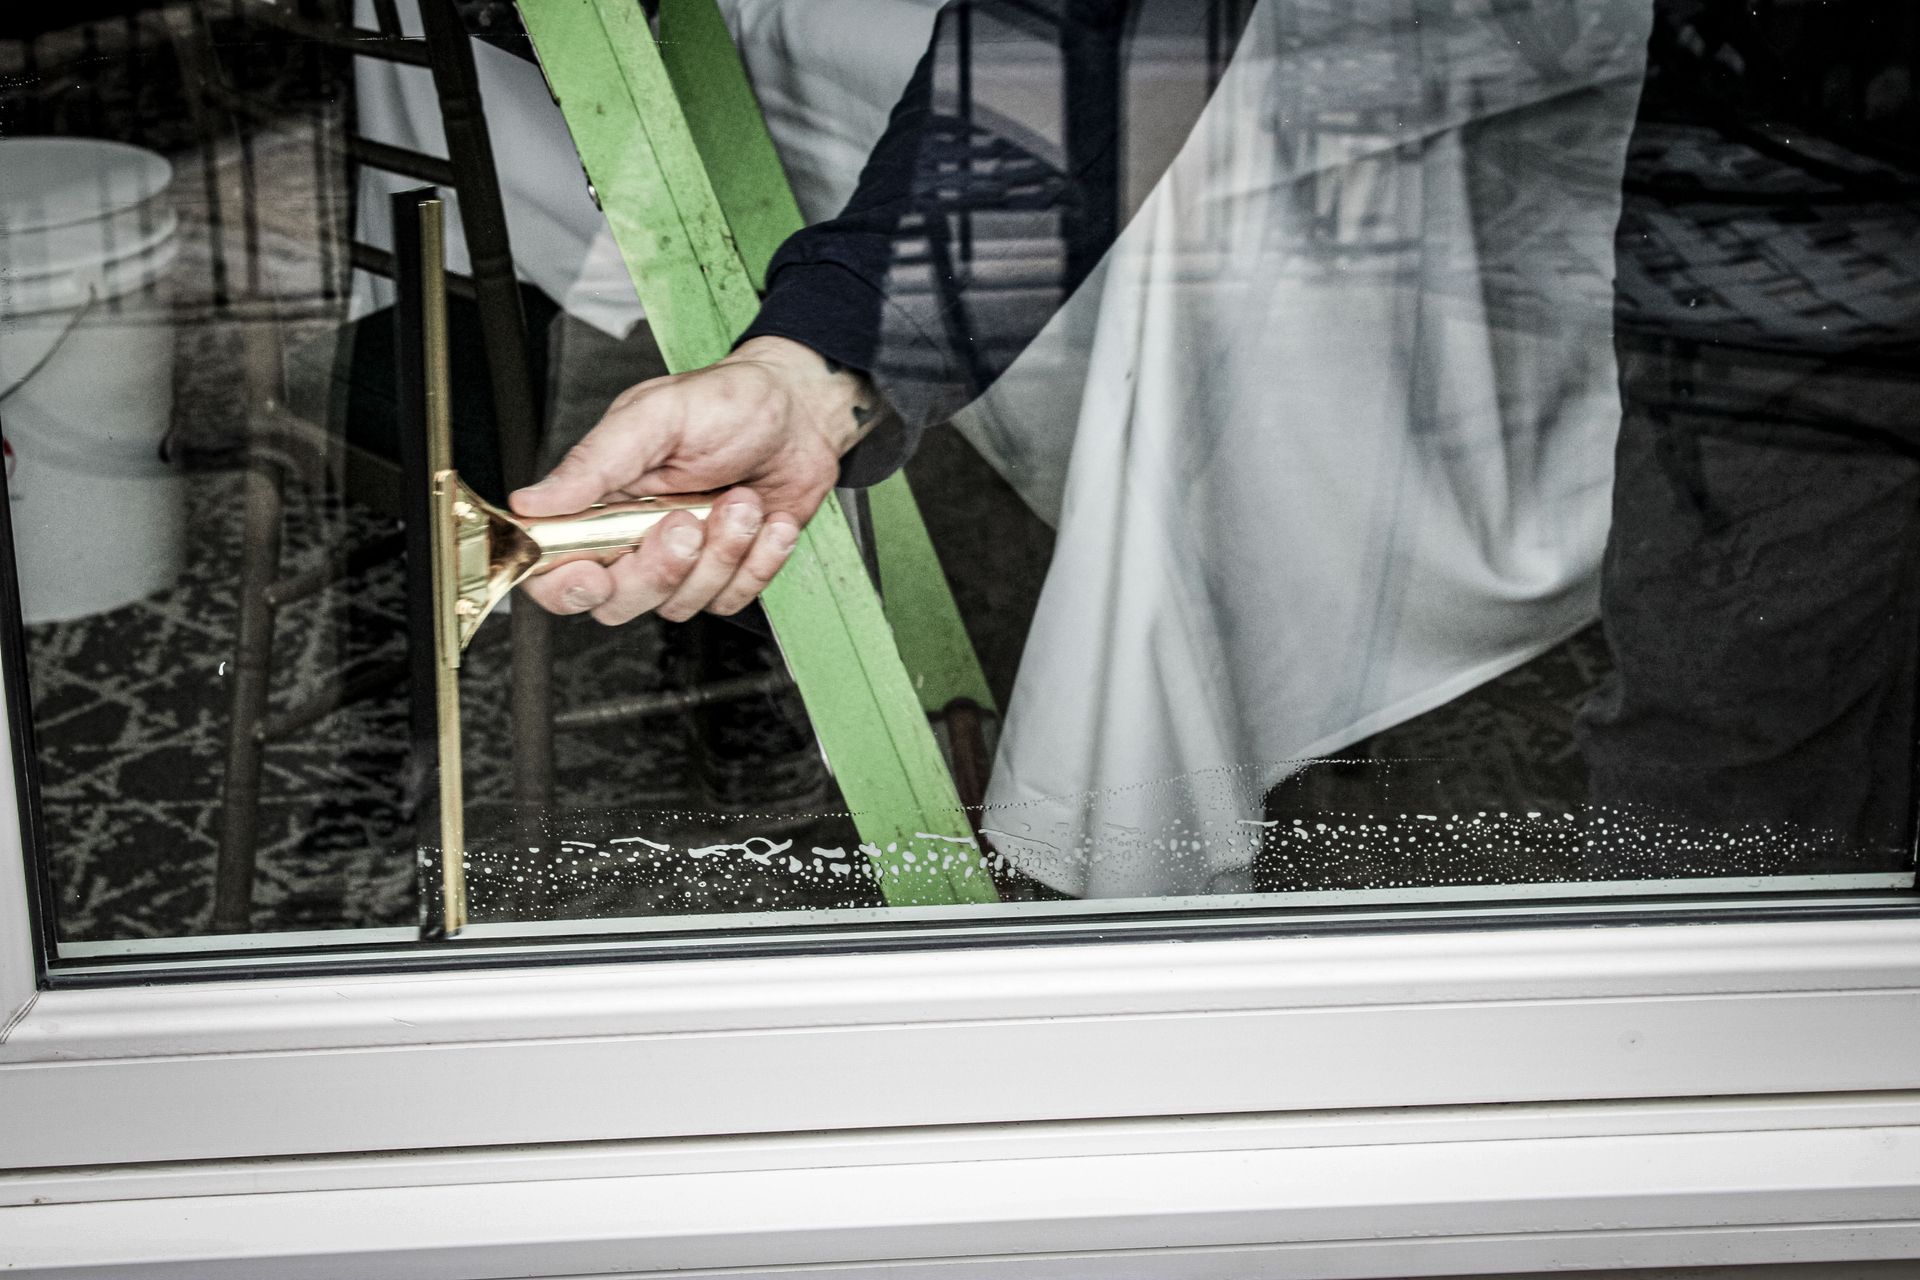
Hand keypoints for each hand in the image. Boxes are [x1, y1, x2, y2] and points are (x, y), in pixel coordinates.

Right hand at [510, 336, 880, 622]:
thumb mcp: (654, 416)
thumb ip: (593, 463)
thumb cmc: (728, 402)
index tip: (594, 575)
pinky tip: (768, 520)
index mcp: (601, 501)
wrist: (802, 411)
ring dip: (721, 554)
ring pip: (680, 604)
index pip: (554, 571)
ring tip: (741, 499)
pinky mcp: (730, 572)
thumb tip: (532, 501)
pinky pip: (731, 599)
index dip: (565, 587)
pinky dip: (759, 561)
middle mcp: (635, 539)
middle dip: (660, 568)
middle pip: (618, 602)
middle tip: (688, 519)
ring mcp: (684, 561)